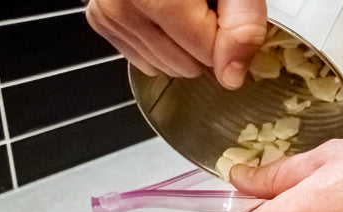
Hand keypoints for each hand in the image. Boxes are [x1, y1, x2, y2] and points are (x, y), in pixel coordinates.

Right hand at [86, 0, 267, 88]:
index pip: (206, 51)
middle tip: (206, 5)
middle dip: (205, 43)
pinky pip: (141, 59)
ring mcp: (109, 11)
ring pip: (162, 65)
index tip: (225, 10)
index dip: (227, 36)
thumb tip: (231, 74)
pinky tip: (168, 18)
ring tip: (187, 6)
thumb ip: (241, 21)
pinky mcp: (101, 18)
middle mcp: (124, 1)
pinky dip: (161, 48)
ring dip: (183, 47)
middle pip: (183, 62)